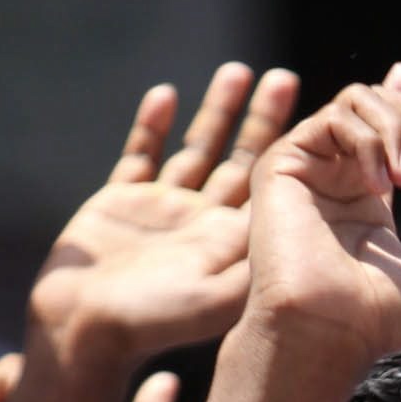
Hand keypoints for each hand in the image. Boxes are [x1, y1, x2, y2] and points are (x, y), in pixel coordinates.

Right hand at [28, 67, 300, 359]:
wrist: (83, 330)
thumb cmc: (154, 321)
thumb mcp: (218, 295)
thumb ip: (255, 258)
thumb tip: (300, 224)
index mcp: (231, 242)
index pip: (271, 188)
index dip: (292, 151)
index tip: (316, 116)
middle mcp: (202, 222)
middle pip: (240, 159)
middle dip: (262, 119)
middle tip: (285, 79)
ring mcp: (163, 209)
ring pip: (196, 148)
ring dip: (217, 112)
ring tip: (238, 71)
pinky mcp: (121, 200)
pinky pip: (141, 153)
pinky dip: (153, 125)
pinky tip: (167, 93)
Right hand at [239, 64, 400, 360]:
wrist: (329, 328)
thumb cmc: (371, 320)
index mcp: (364, 199)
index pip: (377, 131)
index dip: (395, 98)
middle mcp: (334, 178)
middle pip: (371, 103)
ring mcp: (308, 168)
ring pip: (354, 102)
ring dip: (394, 128)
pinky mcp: (284, 163)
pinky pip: (334, 119)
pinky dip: (368, 141)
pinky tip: (379, 184)